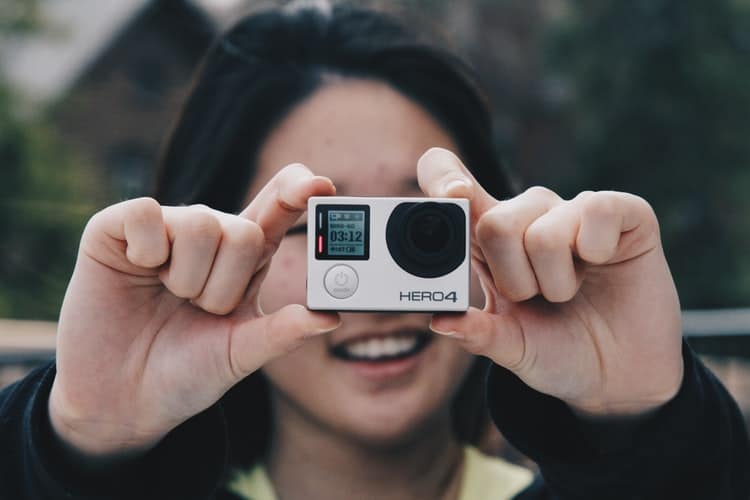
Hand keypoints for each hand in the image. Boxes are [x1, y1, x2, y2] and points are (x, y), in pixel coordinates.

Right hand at [49, 164, 339, 457]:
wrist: (125, 399)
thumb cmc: (186, 372)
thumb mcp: (240, 354)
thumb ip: (282, 333)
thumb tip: (329, 316)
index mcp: (245, 258)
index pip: (277, 207)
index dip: (298, 191)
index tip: (322, 187)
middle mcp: (209, 234)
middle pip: (243, 230)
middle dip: (225, 286)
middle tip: (198, 309)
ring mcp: (165, 228)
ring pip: (199, 224)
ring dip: (187, 278)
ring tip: (169, 297)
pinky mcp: (117, 228)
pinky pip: (146, 213)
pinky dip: (146, 250)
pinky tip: (138, 270)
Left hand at [418, 148, 682, 417]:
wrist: (619, 376)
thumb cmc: (558, 351)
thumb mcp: (511, 348)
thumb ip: (478, 332)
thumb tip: (440, 320)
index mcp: (488, 239)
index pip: (452, 180)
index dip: (443, 175)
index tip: (452, 196)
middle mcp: (526, 214)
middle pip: (494, 225)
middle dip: (513, 282)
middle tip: (534, 298)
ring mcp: (572, 210)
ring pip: (542, 235)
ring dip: (555, 283)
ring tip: (568, 291)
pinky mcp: (620, 211)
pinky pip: (596, 211)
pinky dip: (596, 251)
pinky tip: (602, 263)